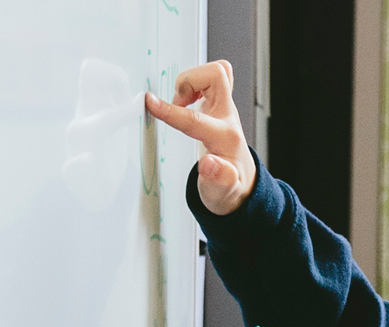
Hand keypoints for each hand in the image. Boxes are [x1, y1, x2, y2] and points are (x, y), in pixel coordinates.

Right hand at [143, 60, 255, 214]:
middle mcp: (227, 117)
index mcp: (225, 138)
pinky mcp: (220, 104)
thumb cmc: (227, 186)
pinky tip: (186, 100)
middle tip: (177, 102)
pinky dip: (195, 82)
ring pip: (216, 71)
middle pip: (218, 74)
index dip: (171, 110)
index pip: (196, 119)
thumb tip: (209, 164)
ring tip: (180, 103)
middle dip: (189, 81)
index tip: (150, 103)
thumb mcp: (221, 193)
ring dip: (191, 81)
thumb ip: (218, 179)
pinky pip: (212, 78)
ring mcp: (225, 108)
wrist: (238, 183)